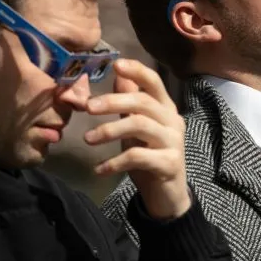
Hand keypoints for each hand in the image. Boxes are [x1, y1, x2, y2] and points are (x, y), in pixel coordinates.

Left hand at [84, 59, 190, 220]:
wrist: (167, 196)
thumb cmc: (150, 158)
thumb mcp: (137, 128)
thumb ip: (130, 104)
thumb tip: (118, 76)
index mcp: (165, 108)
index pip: (154, 82)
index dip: (137, 71)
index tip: (116, 64)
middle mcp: (173, 121)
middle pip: (143, 102)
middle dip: (114, 102)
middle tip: (88, 107)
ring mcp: (173, 142)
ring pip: (140, 126)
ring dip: (110, 130)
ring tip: (87, 139)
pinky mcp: (169, 164)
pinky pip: (138, 157)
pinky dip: (115, 162)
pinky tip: (99, 169)